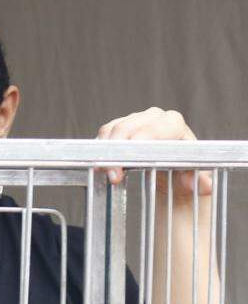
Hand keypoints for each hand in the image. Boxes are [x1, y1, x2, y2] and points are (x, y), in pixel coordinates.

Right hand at [96, 107, 211, 196]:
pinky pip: (105, 133)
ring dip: (106, 151)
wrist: (173, 173)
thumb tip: (204, 186)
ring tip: (105, 172)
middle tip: (113, 175)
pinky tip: (101, 163)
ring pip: (113, 129)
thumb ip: (199, 182)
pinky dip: (100, 148)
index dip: (138, 143)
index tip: (128, 162)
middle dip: (118, 151)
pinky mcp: (121, 126)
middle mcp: (155, 117)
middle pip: (129, 127)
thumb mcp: (194, 179)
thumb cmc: (184, 173)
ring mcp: (136, 120)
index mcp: (174, 124)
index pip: (153, 128)